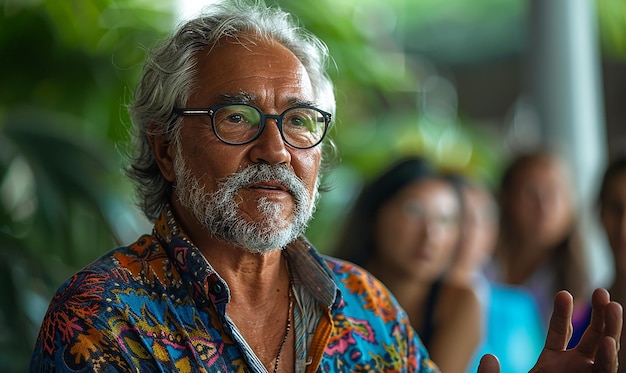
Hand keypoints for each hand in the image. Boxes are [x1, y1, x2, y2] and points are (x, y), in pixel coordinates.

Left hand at [477, 288, 622, 372]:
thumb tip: (489, 358)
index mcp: (552, 362)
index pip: (560, 331)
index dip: (562, 313)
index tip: (563, 294)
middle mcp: (575, 369)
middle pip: (591, 337)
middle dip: (599, 315)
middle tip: (602, 292)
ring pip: (605, 353)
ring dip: (612, 330)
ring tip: (614, 306)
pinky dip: (609, 362)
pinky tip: (609, 345)